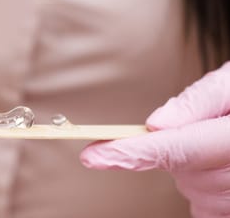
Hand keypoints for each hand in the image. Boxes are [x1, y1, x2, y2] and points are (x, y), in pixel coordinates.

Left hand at [81, 62, 229, 217]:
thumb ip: (198, 102)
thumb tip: (154, 124)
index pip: (175, 148)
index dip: (130, 153)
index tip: (92, 156)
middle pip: (183, 171)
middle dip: (175, 149)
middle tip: (202, 127)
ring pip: (194, 192)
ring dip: (191, 169)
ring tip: (219, 145)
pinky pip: (209, 209)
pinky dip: (202, 190)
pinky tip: (216, 170)